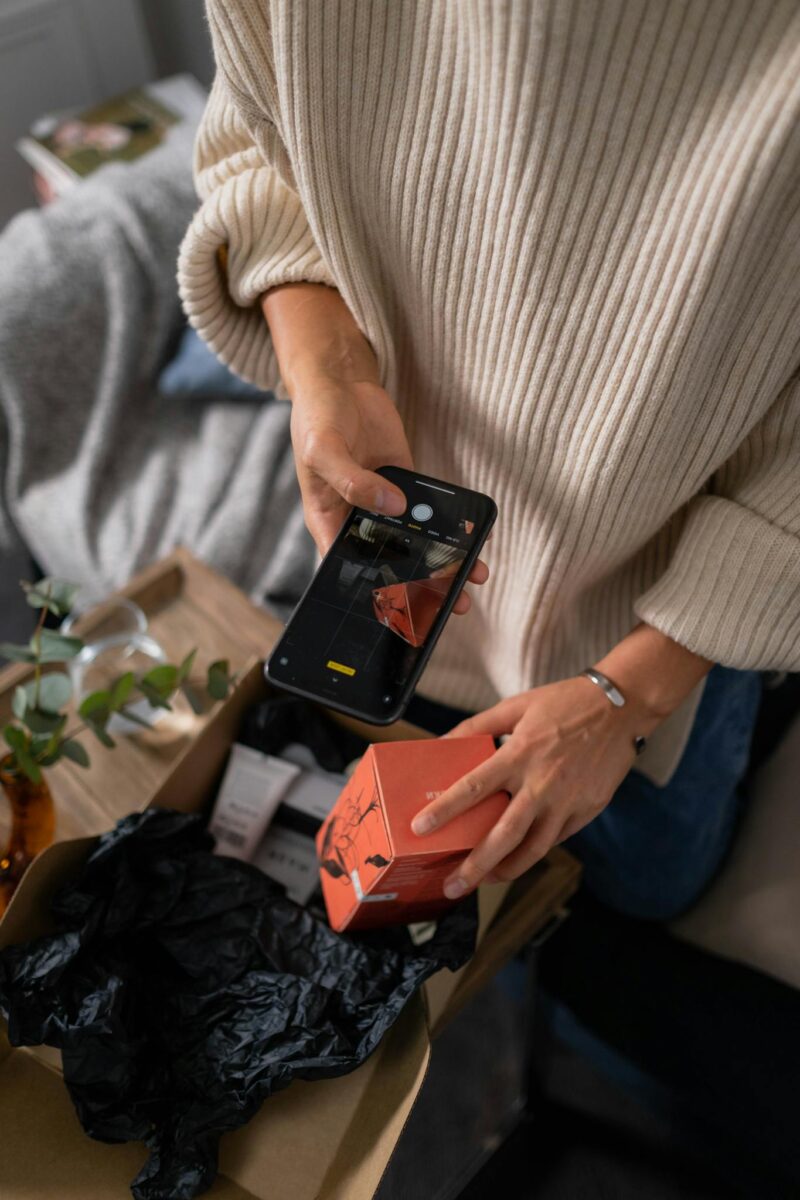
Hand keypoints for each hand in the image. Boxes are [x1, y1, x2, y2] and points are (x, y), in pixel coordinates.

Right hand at [263, 282, 487, 611]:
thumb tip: (392, 507)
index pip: (350, 569)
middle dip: (421, 585)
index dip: (373, 594)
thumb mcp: (324, 450)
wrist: (339, 380)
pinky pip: (431, 511)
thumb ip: (354, 482)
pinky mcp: (406, 483)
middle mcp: (359, 520)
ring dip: (443, 560)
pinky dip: (450, 526)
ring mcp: (385, 502)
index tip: (401, 614)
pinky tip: (471, 538)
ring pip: (416, 542)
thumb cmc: (316, 417)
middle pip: (391, 562)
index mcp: (329, 522)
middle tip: (450, 605)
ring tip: (473, 577)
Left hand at [411, 677, 640, 896]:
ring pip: (533, 849)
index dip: (446, 810)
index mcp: (520, 753)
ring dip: (506, 870)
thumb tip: (443, 741)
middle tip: (452, 886)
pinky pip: (556, 838)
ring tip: (484, 881)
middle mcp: (542, 783)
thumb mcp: (517, 705)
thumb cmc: (566, 703)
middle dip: (475, 866)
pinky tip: (518, 857)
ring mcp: (567, 802)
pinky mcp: (586, 811)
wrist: (622, 709)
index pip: (474, 788)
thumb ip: (478, 725)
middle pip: (504, 835)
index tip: (420, 828)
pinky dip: (534, 851)